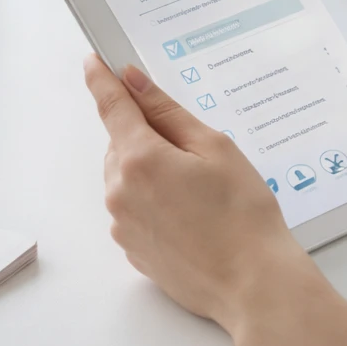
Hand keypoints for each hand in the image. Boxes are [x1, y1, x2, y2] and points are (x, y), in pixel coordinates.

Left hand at [83, 55, 312, 330]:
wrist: (252, 284)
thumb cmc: (243, 214)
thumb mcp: (215, 148)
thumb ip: (169, 112)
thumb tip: (134, 82)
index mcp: (139, 159)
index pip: (113, 106)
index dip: (103, 80)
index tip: (94, 61)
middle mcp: (119, 192)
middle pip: (124, 145)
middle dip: (151, 138)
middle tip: (199, 153)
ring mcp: (122, 225)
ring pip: (129, 178)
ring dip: (155, 172)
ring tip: (204, 193)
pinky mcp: (131, 250)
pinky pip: (136, 210)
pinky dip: (157, 203)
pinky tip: (195, 216)